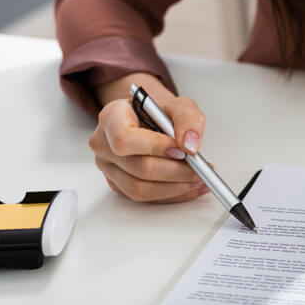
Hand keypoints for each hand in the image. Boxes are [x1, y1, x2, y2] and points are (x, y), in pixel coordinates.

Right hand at [88, 73, 209, 203]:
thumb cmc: (159, 113)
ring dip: (176, 188)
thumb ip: (188, 119)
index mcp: (112, 118)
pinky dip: (173, 195)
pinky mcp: (118, 184)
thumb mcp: (179, 105)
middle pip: (139, 168)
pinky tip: (191, 186)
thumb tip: (190, 145)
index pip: (125, 139)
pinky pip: (145, 198)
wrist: (149, 120)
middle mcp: (103, 144)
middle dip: (176, 172)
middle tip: (200, 169)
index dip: (156, 148)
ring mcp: (108, 167)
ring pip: (140, 189)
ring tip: (199, 179)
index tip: (182, 150)